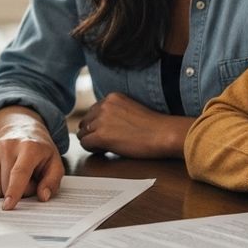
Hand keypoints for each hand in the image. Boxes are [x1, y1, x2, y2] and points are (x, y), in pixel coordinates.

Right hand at [0, 112, 63, 209]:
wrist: (21, 131)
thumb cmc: (39, 152)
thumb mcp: (55, 164)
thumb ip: (52, 182)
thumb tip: (43, 196)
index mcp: (29, 147)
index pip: (19, 172)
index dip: (14, 191)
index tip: (8, 206)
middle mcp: (7, 145)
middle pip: (5, 185)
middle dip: (18, 192)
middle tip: (27, 181)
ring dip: (5, 190)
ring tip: (14, 177)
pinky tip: (1, 174)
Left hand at [76, 92, 191, 157]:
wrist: (163, 133)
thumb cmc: (154, 126)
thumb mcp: (131, 109)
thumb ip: (115, 112)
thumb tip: (102, 125)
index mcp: (112, 97)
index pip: (93, 111)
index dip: (98, 124)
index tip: (107, 133)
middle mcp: (104, 105)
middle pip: (86, 121)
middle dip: (92, 132)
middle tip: (105, 142)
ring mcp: (101, 120)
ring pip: (83, 133)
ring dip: (92, 141)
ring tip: (105, 147)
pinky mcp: (101, 135)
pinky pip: (85, 143)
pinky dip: (92, 149)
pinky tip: (104, 151)